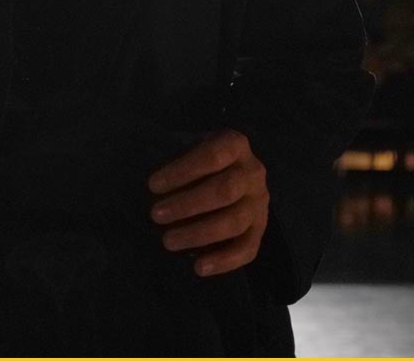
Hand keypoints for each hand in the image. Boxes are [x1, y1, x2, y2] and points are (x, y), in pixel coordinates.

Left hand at [147, 129, 268, 276]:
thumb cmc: (204, 161)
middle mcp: (253, 173)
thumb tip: (156, 190)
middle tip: (156, 215)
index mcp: (236, 145)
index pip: (212, 156)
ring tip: (168, 241)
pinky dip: (223, 261)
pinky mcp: (261, 230)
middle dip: (187, 205)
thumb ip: (181, 165)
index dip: (182, 171)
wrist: (236, 172)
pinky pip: (248, 249)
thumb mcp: (194, 149)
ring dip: (199, 234)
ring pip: (235, 222)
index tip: (153, 185)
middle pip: (224, 191)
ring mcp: (260, 203)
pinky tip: (198, 268)